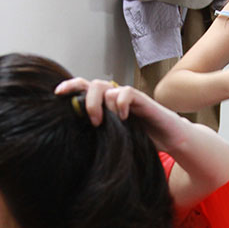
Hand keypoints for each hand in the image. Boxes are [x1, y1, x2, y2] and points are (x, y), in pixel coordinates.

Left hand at [54, 78, 187, 150]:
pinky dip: (120, 104)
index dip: (69, 87)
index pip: (83, 88)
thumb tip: (72, 143)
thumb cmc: (142, 140)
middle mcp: (114, 98)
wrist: (171, 139)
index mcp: (105, 105)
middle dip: (86, 99)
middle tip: (91, 120)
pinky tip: (124, 119)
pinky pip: (126, 93)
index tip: (57, 95)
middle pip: (92, 84)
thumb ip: (97, 134)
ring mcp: (128, 98)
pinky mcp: (142, 100)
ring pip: (107, 88)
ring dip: (102, 104)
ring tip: (105, 122)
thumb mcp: (113, 138)